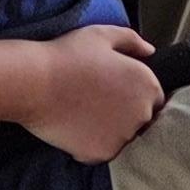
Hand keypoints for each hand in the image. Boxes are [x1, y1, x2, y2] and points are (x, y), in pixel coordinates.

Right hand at [21, 24, 163, 163]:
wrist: (34, 83)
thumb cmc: (68, 55)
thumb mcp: (102, 35)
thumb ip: (132, 41)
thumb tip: (149, 51)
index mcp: (147, 85)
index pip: (155, 98)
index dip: (135, 94)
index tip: (115, 91)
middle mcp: (141, 114)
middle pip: (141, 120)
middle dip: (125, 113)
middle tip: (97, 102)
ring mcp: (122, 137)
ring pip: (122, 138)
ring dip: (110, 130)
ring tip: (84, 114)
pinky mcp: (102, 154)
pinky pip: (103, 151)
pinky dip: (92, 143)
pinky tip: (76, 126)